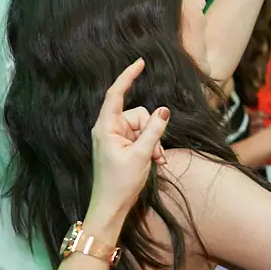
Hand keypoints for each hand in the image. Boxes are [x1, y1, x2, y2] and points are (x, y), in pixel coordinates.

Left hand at [87, 59, 169, 223]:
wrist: (111, 206)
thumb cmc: (120, 182)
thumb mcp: (141, 154)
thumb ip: (154, 130)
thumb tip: (164, 110)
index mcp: (106, 127)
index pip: (116, 94)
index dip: (128, 76)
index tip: (140, 62)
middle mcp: (109, 128)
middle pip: (138, 113)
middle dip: (152, 129)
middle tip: (155, 152)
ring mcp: (115, 137)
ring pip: (143, 126)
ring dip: (153, 142)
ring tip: (154, 160)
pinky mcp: (121, 146)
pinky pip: (141, 137)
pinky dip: (150, 147)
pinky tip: (154, 161)